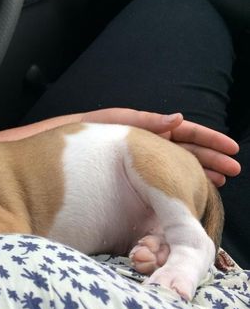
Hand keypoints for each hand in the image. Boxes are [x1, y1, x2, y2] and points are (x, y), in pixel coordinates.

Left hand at [82, 108, 240, 186]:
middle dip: (213, 159)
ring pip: (182, 165)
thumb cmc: (97, 128)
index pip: (190, 132)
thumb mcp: (122, 121)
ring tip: (220, 181)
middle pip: (191, 150)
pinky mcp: (140, 172)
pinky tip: (193, 190)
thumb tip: (178, 118)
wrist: (76, 146)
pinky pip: (165, 178)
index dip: (211, 139)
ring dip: (201, 172)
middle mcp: (156, 143)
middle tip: (234, 170)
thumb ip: (149, 121)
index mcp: (156, 128)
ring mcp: (150, 159)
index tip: (231, 147)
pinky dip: (181, 182)